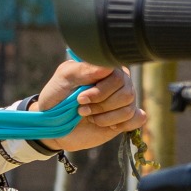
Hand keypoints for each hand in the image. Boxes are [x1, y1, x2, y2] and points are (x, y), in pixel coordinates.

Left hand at [31, 60, 146, 151]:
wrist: (53, 123)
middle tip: (81, 110)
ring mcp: (124, 99)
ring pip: (128, 109)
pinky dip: (120, 124)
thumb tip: (108, 66)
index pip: (118, 76)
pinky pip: (137, 119)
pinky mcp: (126, 117)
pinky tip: (103, 125)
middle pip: (126, 93)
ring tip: (88, 117)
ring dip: (105, 117)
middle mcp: (120, 81)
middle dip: (101, 106)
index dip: (100, 91)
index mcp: (107, 68)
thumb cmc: (57, 96)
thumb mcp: (64, 78)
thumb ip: (84, 70)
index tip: (80, 99)